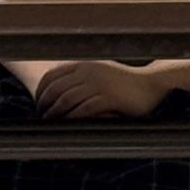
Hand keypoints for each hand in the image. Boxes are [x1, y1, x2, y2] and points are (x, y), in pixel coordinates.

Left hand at [33, 60, 167, 121]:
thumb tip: (60, 88)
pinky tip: (68, 125)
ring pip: (67, 99)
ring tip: (50, 122)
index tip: (38, 103)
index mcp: (84, 64)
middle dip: (44, 104)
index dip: (41, 91)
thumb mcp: (100, 71)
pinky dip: (73, 118)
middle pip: (56, 88)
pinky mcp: (110, 98)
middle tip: (40, 116)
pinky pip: (84, 109)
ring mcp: (99, 84)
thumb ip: (81, 76)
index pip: (52, 76)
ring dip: (55, 113)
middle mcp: (89, 72)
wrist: (152, 83)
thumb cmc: (125, 80)